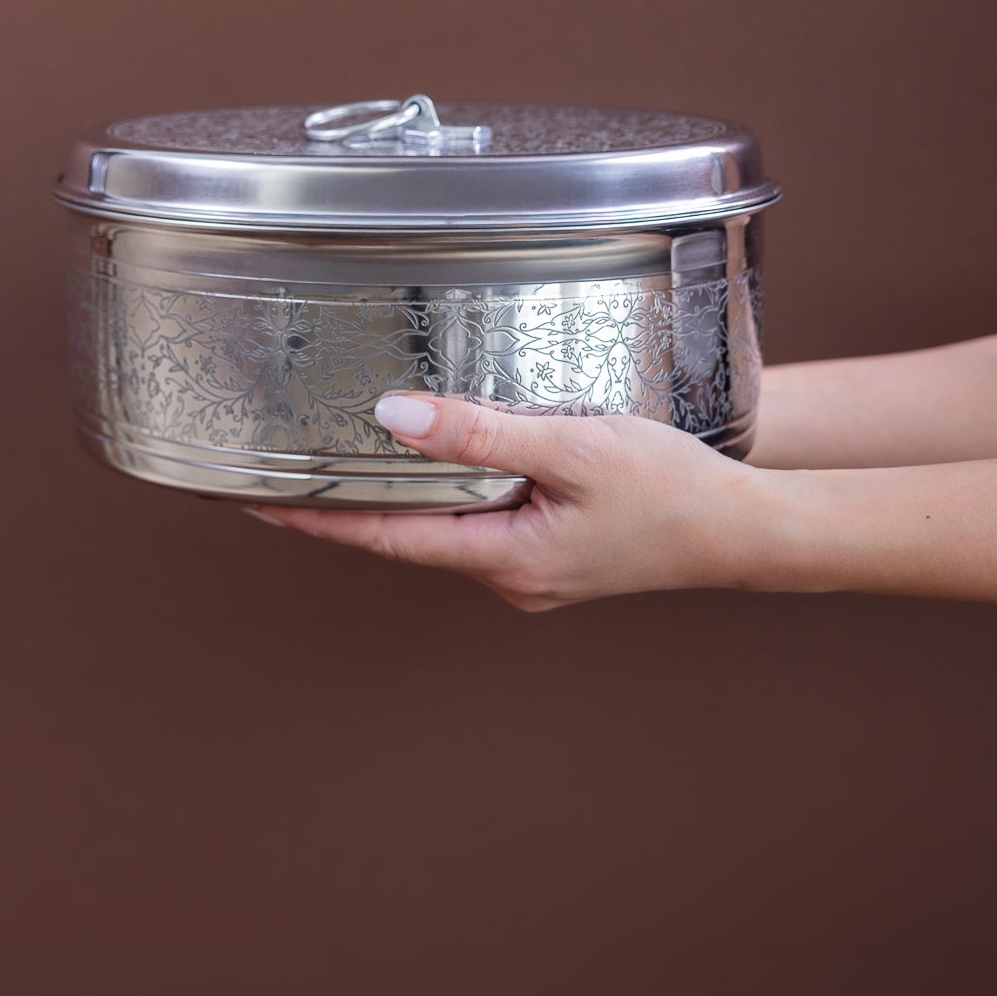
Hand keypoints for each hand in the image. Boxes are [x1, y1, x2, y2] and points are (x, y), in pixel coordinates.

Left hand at [248, 394, 763, 610]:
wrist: (747, 530)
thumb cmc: (674, 492)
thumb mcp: (574, 448)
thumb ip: (482, 433)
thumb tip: (392, 418)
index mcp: (501, 560)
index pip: (380, 537)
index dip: (312, 514)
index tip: (248, 496)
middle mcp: (505, 577)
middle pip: (404, 534)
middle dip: (344, 500)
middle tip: (280, 461)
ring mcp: (528, 571)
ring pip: (443, 526)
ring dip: (398, 493)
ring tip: (343, 450)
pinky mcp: (551, 554)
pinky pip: (481, 519)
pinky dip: (449, 490)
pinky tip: (441, 457)